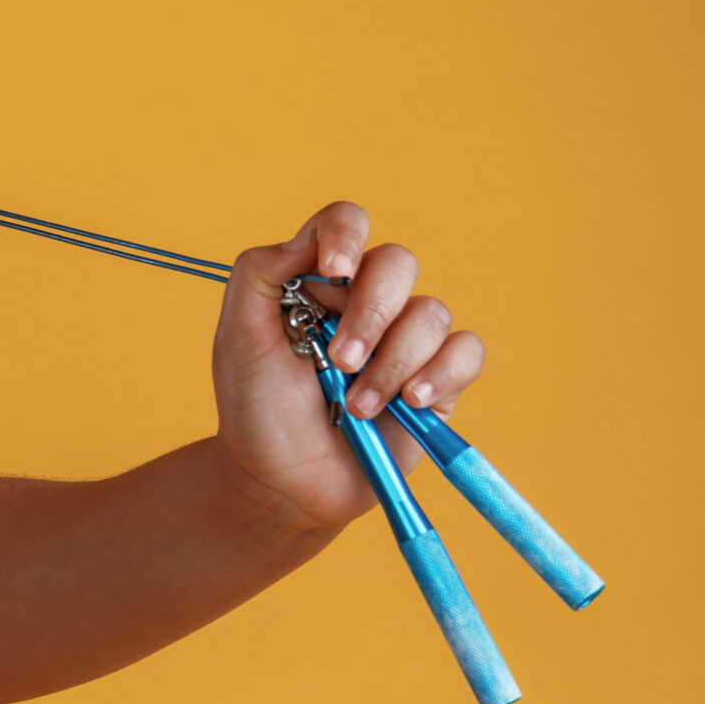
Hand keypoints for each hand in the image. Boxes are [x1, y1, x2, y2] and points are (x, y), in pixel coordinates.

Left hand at [208, 202, 486, 534]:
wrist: (281, 479)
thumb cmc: (255, 405)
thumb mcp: (239, 332)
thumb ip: (261, 272)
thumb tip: (309, 241)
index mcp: (315, 280)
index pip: (344, 224)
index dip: (345, 235)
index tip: (333, 271)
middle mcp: (364, 301)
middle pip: (396, 263)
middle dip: (370, 313)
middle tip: (337, 361)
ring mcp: (403, 340)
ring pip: (431, 313)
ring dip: (392, 362)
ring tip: (358, 406)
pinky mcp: (437, 380)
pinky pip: (466, 352)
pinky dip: (441, 375)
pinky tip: (407, 404)